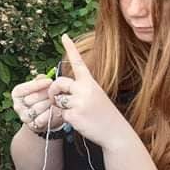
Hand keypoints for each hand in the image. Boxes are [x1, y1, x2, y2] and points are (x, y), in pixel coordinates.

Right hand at [12, 74, 63, 132]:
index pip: (23, 89)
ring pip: (36, 109)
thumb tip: (43, 77)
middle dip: (45, 94)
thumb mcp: (40, 87)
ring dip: (48, 104)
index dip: (37, 84)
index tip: (49, 81)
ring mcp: (24, 116)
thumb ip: (40, 81)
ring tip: (56, 100)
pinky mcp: (32, 125)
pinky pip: (41, 120)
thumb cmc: (42, 98)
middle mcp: (17, 105)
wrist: (44, 117)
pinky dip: (49, 114)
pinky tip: (56, 109)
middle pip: (31, 99)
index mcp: (17, 93)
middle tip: (55, 92)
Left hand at [48, 34, 133, 150]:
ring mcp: (79, 102)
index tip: (63, 36)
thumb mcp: (95, 96)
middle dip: (53, 91)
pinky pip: (60, 113)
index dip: (70, 49)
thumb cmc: (104, 115)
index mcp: (91, 83)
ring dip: (60, 106)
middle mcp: (85, 89)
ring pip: (57, 99)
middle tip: (56, 99)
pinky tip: (78, 121)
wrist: (116, 133)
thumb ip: (79, 89)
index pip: (78, 62)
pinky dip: (65, 118)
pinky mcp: (74, 114)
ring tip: (75, 112)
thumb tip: (59, 87)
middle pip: (58, 83)